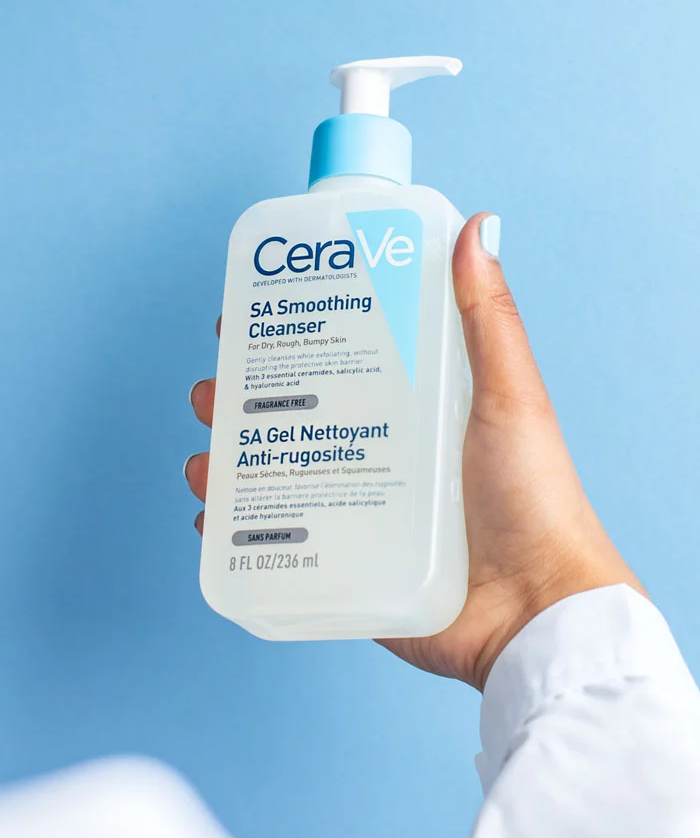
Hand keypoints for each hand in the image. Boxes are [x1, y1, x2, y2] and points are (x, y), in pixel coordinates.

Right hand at [184, 213, 646, 691]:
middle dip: (243, 399)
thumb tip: (476, 224)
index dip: (290, 336)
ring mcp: (362, 509)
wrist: (534, 612)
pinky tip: (216, 518)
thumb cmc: (534, 499)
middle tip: (214, 391)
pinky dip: (242, 529)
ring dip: (231, 461)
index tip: (250, 315)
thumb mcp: (510, 396)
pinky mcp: (350, 563)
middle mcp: (382, 451)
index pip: (339, 357)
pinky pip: (282, 541)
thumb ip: (490, 318)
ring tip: (206, 456)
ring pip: (279, 474)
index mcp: (415, 405)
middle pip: (297, 415)